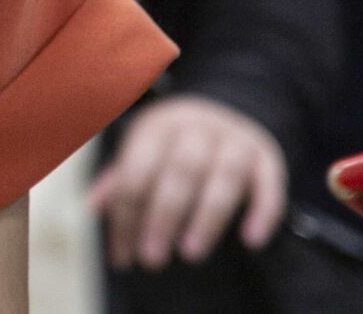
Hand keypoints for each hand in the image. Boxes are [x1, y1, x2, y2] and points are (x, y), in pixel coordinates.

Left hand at [85, 93, 285, 268]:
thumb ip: (121, 177)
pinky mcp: (267, 155)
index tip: (124, 255)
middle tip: (152, 258)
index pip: (138, 170)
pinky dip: (262, 211)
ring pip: (225, 176)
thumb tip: (93, 206)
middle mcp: (198, 127)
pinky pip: (268, 182)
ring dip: (207, 217)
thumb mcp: (144, 147)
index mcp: (159, 125)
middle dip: (164, 216)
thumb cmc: (174, 140)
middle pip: (180, 171)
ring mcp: (235, 139)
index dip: (127, 214)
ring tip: (190, 254)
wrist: (228, 104)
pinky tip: (250, 240)